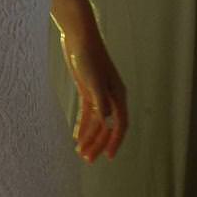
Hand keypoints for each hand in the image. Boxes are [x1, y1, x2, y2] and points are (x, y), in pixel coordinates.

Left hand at [64, 33, 127, 161]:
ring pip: (97, 122)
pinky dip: (83, 126)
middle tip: (88, 159)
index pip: (120, 124)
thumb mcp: (93, 79)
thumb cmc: (88, 56)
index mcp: (118, 95)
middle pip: (107, 126)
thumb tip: (107, 121)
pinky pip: (88, 114)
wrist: (78, 36)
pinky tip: (77, 137)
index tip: (109, 156)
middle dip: (99, 144)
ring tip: (80, 152)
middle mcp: (111, 96)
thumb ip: (101, 101)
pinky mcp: (88, 90)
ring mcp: (99, 93)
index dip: (115, 141)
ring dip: (90, 137)